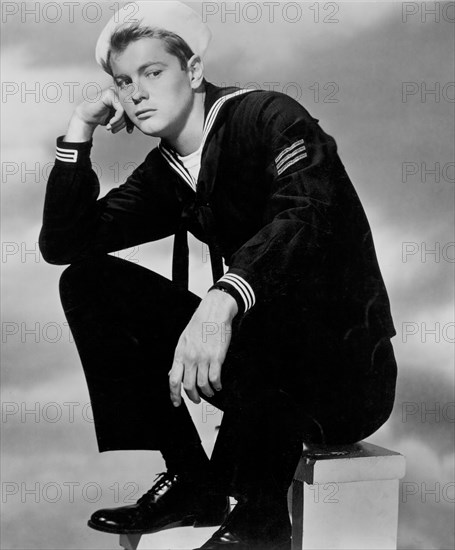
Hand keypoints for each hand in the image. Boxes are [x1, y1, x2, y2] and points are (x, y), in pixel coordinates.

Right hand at [65, 87, 132, 140]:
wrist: (86, 116)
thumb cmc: (102, 117)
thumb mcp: (119, 119)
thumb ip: (128, 118)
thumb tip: (141, 122)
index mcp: (124, 98)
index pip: (134, 111)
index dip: (132, 122)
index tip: (129, 131)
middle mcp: (121, 93)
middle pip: (131, 110)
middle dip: (124, 124)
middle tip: (115, 130)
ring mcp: (115, 92)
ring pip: (126, 111)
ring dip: (119, 123)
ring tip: (111, 128)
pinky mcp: (110, 94)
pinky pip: (120, 110)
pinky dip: (116, 119)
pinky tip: (110, 124)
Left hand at [168, 290, 237, 406]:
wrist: (214, 313)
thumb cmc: (200, 324)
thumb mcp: (184, 340)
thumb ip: (179, 359)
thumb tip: (172, 373)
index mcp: (180, 354)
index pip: (173, 379)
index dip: (174, 394)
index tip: (176, 402)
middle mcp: (190, 358)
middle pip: (188, 386)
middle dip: (193, 397)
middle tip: (196, 400)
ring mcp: (203, 358)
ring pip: (202, 384)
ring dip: (207, 392)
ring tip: (209, 391)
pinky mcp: (217, 358)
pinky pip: (215, 378)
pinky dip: (216, 385)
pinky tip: (217, 385)